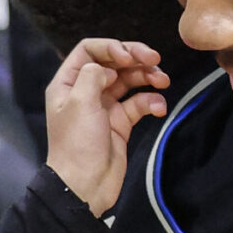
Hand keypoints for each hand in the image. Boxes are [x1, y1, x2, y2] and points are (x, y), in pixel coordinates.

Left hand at [45, 38, 167, 214]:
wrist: (85, 185)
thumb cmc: (77, 144)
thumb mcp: (80, 103)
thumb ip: (94, 75)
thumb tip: (109, 66)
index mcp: (69, 82)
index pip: (90, 50)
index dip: (112, 47)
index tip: (129, 57)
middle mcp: (86, 90)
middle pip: (114, 62)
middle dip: (136, 58)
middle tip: (156, 59)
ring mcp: (105, 106)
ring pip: (130, 81)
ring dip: (148, 77)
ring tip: (163, 81)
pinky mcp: (121, 123)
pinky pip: (139, 104)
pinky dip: (151, 102)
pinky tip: (159, 108)